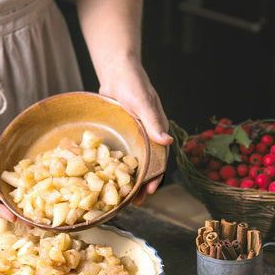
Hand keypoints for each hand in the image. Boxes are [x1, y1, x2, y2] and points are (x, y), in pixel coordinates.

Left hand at [98, 58, 172, 203]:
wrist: (116, 71)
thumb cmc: (133, 83)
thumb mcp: (143, 102)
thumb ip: (153, 121)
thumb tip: (167, 141)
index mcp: (157, 131)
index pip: (160, 159)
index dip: (156, 176)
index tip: (150, 190)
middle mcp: (147, 138)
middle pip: (146, 166)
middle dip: (142, 185)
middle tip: (135, 203)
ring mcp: (133, 138)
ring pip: (133, 164)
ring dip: (129, 181)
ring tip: (123, 198)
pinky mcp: (120, 137)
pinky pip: (119, 156)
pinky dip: (116, 169)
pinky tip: (107, 180)